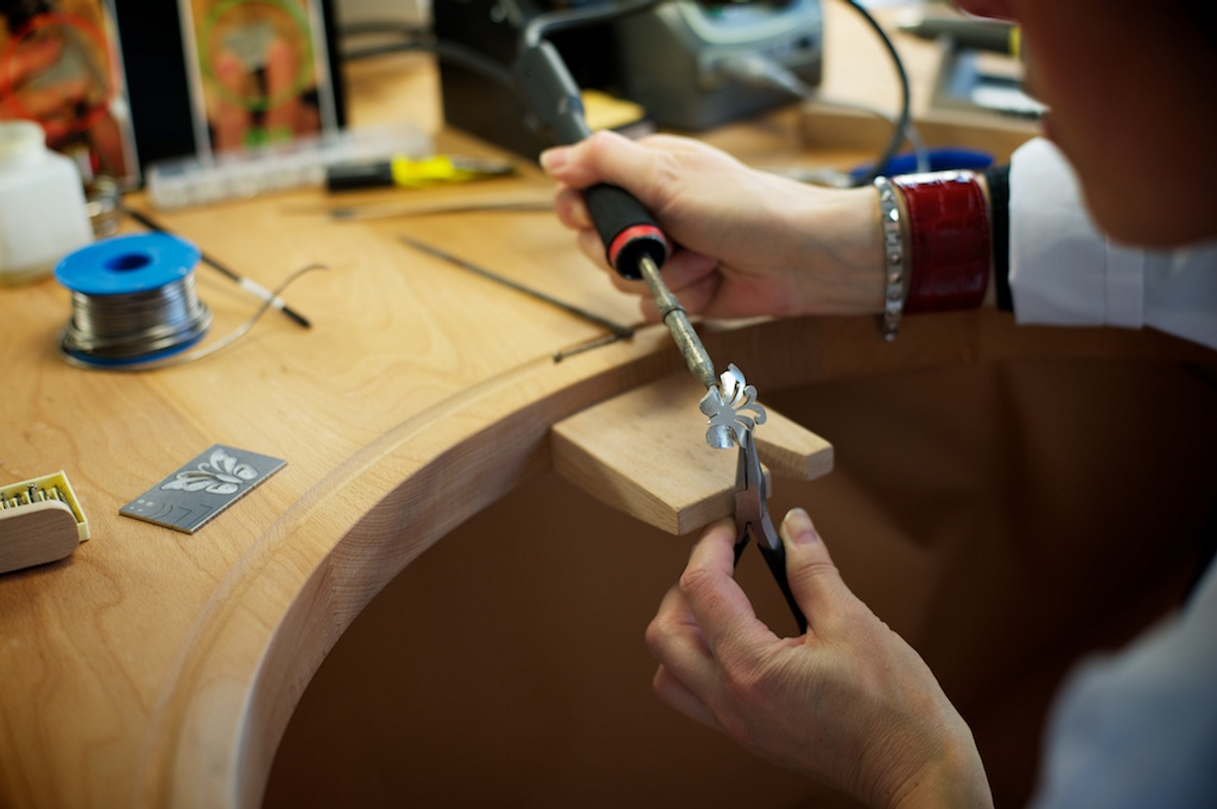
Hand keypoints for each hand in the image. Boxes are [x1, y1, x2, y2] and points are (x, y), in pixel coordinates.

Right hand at [540, 131, 884, 322]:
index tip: (599, 218)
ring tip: (701, 257)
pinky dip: (678, 300)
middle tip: (667, 238)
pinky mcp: (681, 290)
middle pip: (594, 243)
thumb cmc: (747, 208)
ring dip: (664, 275)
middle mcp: (650, 214)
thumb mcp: (668, 175)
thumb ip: (605, 163)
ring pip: (621, 281)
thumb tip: (552, 157)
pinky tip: (708, 283)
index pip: (581, 193)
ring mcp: (666, 254)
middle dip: (630, 250)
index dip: (582, 212)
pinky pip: (649, 307)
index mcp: (643, 174)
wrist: (801, 258)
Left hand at [646, 509, 992, 808]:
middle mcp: (732, 701)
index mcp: (753, 669)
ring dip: (682, 631)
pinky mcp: (748, 734)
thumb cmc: (894, 708)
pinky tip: (737, 638)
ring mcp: (736, 724)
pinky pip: (696, 695)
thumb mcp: (853, 621)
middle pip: (664, 636)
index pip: (702, 591)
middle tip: (719, 561)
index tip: (729, 525)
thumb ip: (812, 569)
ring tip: (720, 602)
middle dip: (682, 588)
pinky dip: (700, 660)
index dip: (710, 546)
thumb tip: (793, 528)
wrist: (914, 770)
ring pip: (670, 673)